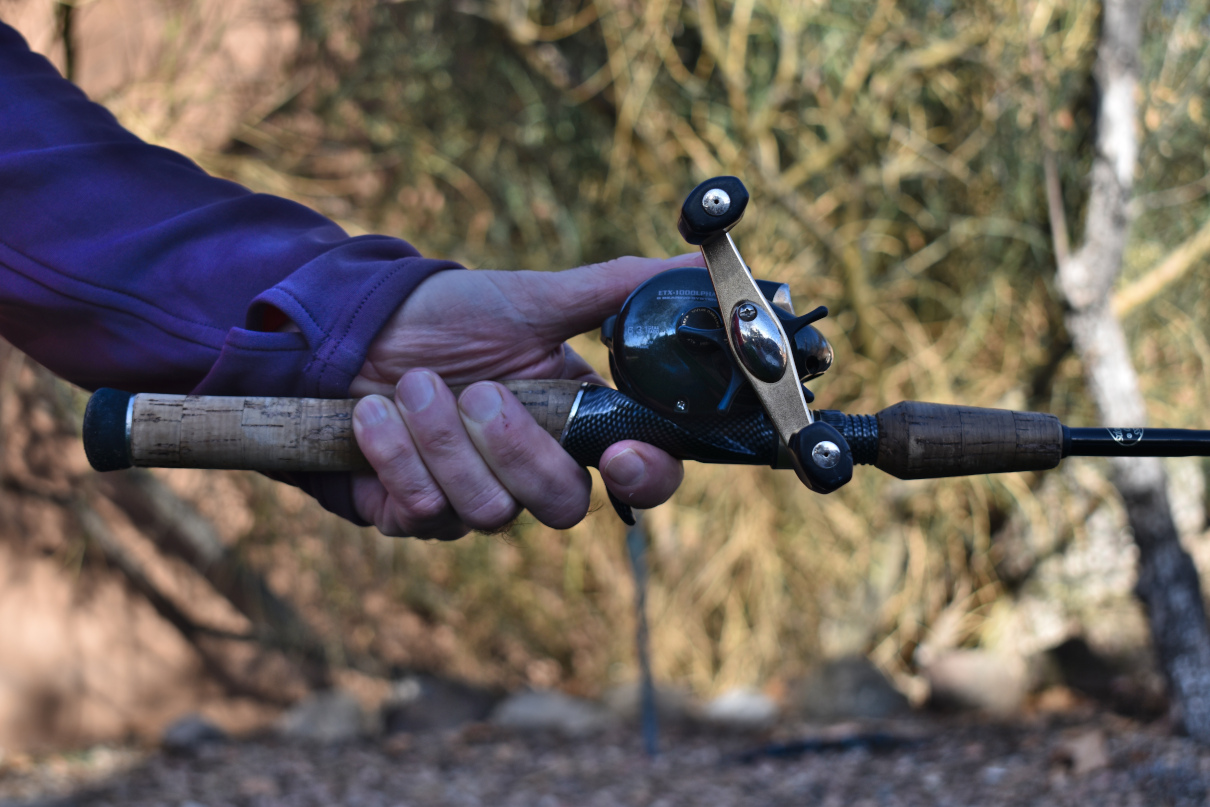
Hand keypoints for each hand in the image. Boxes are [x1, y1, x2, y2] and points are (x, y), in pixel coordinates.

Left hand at [348, 253, 703, 538]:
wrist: (354, 332)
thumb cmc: (451, 316)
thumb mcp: (533, 298)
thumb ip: (616, 288)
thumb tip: (693, 261)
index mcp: (578, 424)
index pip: (642, 475)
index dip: (643, 476)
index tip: (620, 454)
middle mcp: (536, 472)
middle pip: (564, 506)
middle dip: (518, 448)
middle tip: (479, 391)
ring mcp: (478, 500)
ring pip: (489, 511)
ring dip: (443, 440)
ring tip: (413, 385)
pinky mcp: (418, 516)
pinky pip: (424, 514)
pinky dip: (395, 455)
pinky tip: (372, 413)